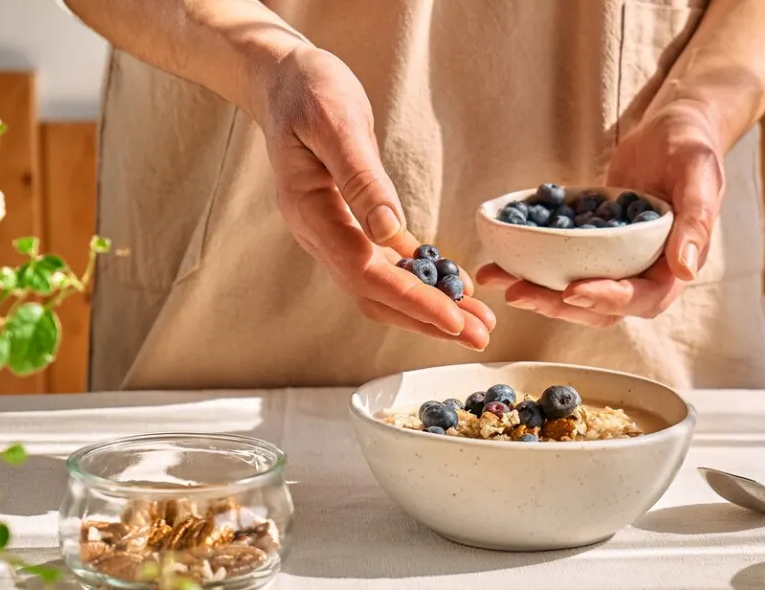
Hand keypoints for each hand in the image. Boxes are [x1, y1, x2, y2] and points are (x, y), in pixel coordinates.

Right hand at [259, 46, 494, 348]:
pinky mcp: (350, 223)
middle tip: (480, 335)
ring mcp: (332, 232)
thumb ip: (360, 178)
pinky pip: (386, 263)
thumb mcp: (336, 122)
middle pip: (374, 294)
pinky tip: (453, 287)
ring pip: (381, 287)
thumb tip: (389, 233)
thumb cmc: (309, 90)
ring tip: (476, 321)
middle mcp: (317, 233)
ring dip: (427, 308)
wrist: (284, 78)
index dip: (411, 301)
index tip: (453, 319)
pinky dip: (419, 280)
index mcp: (309, 212)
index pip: (364, 273)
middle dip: (428, 319)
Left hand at [476, 101, 725, 326]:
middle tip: (518, 293)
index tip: (572, 291)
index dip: (607, 300)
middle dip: (557, 304)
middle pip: (600, 307)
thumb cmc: (691, 146)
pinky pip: (561, 262)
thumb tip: (686, 269)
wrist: (671, 127)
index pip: (641, 298)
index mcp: (673, 267)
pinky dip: (532, 263)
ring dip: (537, 290)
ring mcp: (615, 261)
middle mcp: (643, 273)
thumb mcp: (699, 175)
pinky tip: (499, 257)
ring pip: (574, 290)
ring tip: (497, 278)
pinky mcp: (591, 245)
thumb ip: (696, 221)